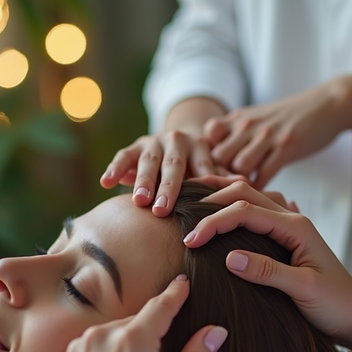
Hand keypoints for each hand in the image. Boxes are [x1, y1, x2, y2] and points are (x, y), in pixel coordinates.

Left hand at [35, 276, 227, 351]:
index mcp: (134, 343)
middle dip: (151, 336)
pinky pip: (91, 350)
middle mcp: (102, 337)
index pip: (161, 306)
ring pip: (113, 335)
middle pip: (137, 323)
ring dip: (127, 348)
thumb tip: (215, 332)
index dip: (176, 294)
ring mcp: (78, 350)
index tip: (184, 283)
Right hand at [100, 130, 225, 216]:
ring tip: (138, 201)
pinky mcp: (134, 147)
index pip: (202, 167)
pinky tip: (105, 183)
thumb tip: (246, 185)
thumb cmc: (197, 166)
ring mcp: (153, 142)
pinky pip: (123, 156)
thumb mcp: (211, 168)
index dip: (201, 185)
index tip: (200, 205)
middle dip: (167, 188)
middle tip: (160, 210)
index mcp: (200, 146)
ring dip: (142, 181)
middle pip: (173, 165)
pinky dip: (114, 169)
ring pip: (148, 162)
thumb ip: (223, 178)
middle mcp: (176, 140)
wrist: (175, 143)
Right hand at [183, 181, 351, 351]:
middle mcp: (292, 220)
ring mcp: (289, 226)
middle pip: (244, 192)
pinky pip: (258, 210)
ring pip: (251, 196)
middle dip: (211, 199)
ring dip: (222, 195)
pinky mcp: (286, 238)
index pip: (244, 211)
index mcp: (296, 227)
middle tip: (183, 214)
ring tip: (194, 201)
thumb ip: (268, 272)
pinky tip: (222, 209)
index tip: (189, 241)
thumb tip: (230, 257)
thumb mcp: (303, 290)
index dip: (213, 222)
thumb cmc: (336, 305)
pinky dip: (236, 205)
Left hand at [203, 79, 348, 187]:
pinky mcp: (286, 147)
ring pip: (239, 166)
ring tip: (243, 196)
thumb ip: (236, 134)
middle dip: (220, 176)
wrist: (327, 105)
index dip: (208, 155)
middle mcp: (249, 125)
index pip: (208, 135)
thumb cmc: (289, 116)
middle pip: (219, 155)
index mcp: (240, 118)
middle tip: (224, 192)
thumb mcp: (258, 117)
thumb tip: (216, 160)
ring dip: (240, 184)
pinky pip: (265, 174)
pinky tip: (262, 196)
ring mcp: (268, 136)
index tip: (214, 171)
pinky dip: (260, 188)